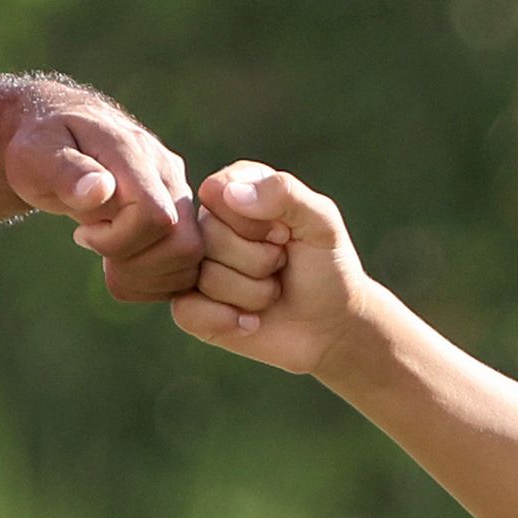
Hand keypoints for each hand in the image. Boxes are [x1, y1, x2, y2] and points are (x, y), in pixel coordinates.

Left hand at [2, 93, 203, 299]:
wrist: (60, 140)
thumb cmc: (42, 148)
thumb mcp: (35, 154)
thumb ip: (66, 170)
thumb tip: (100, 189)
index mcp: (134, 154)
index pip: (155, 216)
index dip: (118, 241)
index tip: (82, 232)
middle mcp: (168, 174)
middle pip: (184, 246)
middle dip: (134, 265)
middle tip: (96, 247)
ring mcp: (179, 196)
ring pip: (190, 263)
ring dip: (143, 277)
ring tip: (107, 257)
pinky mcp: (182, 218)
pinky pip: (186, 270)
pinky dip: (152, 282)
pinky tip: (120, 264)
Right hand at [172, 162, 372, 375]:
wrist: (331, 327)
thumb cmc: (327, 268)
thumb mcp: (321, 222)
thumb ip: (284, 193)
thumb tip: (230, 193)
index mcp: (236, 189)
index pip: (217, 192)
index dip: (256, 222)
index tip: (286, 235)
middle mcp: (210, 224)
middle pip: (209, 237)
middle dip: (259, 260)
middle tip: (281, 265)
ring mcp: (197, 266)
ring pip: (204, 277)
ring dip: (253, 293)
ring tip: (272, 291)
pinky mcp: (190, 307)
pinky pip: (186, 311)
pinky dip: (227, 320)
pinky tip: (250, 321)